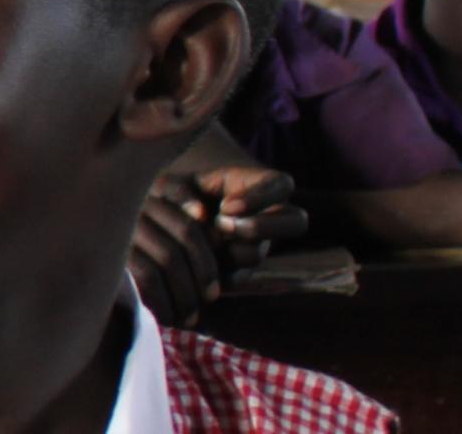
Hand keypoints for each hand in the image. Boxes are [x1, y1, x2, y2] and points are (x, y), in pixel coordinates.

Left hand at [125, 168, 299, 325]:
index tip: (226, 204)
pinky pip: (239, 276)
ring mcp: (258, 244)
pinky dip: (217, 271)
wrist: (164, 222)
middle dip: (261, 226)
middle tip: (224, 224)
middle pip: (296, 221)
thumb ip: (180, 192)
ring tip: (201, 241)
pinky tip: (195, 262)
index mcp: (259, 185)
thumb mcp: (170, 186)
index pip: (282, 185)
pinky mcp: (242, 270)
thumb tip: (200, 213)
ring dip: (230, 249)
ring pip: (258, 253)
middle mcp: (268, 216)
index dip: (260, 197)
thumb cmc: (172, 195)